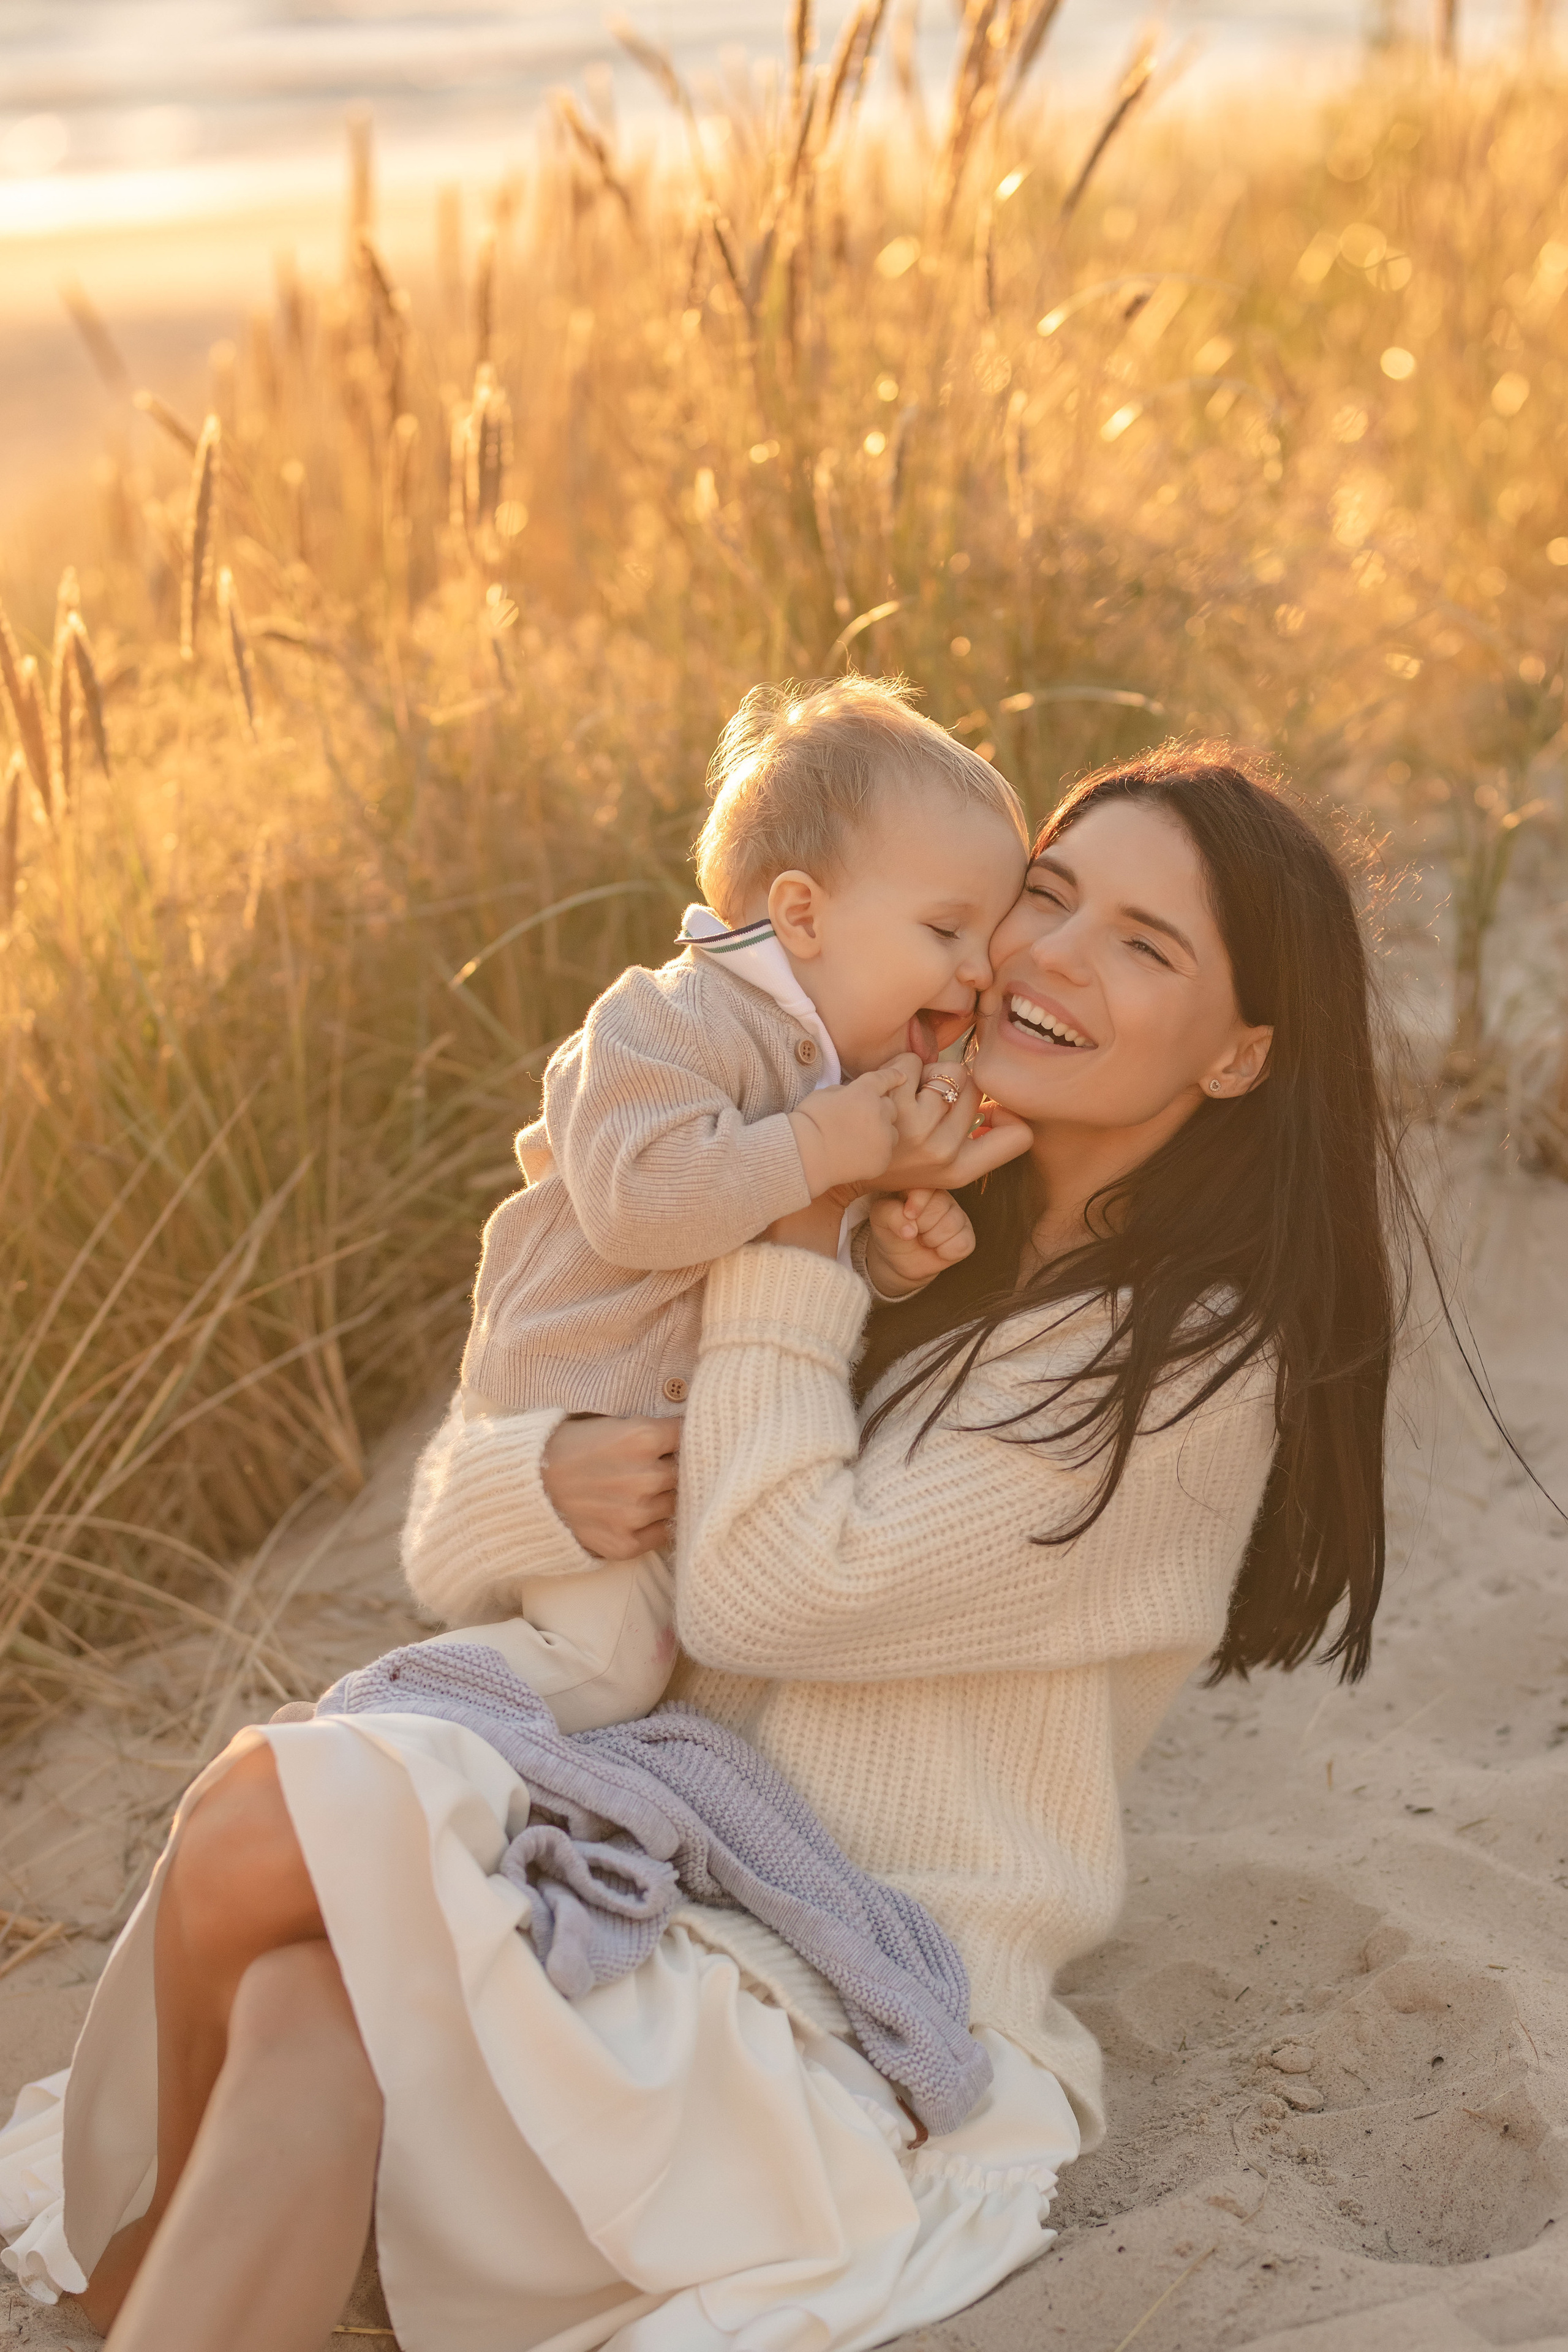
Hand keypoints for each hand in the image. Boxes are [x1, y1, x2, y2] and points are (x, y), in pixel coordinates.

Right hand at [541, 1414, 678, 1558]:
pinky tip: (634, 1513)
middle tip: (655, 1466)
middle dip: (674, 1468)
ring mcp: (637, 1514)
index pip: (688, 1434)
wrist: (523, 1488)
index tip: (673, 1441)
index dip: (680, 1438)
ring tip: (640, 1490)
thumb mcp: (607, 1422)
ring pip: (676, 1503)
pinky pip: (662, 1534)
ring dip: (665, 1497)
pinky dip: (654, 1525)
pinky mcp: (627, 1544)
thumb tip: (683, 1431)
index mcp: (642, 1437)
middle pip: (687, 1472)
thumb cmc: (564, 1447)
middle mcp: (645, 1476)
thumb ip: (646, 1429)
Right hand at [788, 1066, 905, 1194]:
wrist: (805, 1156)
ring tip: (860, 1139)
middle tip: (861, 1119)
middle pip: (891, 1107)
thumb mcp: (824, 1094)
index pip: (885, 1079)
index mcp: (864, 1092)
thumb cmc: (808, 1123)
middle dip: (880, 1110)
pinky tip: (858, 1154)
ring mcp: (884, 1137)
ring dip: (881, 1131)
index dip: (893, 1076)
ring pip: (892, 1130)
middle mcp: (879, 1112)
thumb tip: (853, 1094)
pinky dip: (876, 1151)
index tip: (902, 1076)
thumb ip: (845, 1091)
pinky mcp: (883, 1158)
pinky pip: (885, 1151)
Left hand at [864, 1189, 975, 1297]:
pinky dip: (946, 1252)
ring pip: (951, 1226)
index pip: (928, 1186)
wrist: (898, 1259)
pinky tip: (937, 1249)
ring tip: (923, 1239)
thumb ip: (891, 1215)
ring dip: (931, 1240)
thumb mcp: (880, 1219)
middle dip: (922, 1225)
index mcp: (921, 1184)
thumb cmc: (889, 1231)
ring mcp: (957, 1214)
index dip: (918, 1202)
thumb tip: (911, 1230)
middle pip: (939, 1207)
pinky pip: (963, 1244)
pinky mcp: (966, 1235)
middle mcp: (942, 1196)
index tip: (908, 1214)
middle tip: (914, 1230)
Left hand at [868, 1052, 1032, 1193]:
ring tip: (899, 1094)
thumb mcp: (932, 1168)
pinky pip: (911, 1061)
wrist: (827, 1159)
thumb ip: (967, 1143)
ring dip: (920, 1072)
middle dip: (951, 1079)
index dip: (1009, 1112)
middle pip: (975, 1086)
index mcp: (958, 1171)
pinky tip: (880, 1089)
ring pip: (943, 1069)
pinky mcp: (892, 1103)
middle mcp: (943, 1152)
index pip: (1018, 1137)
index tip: (986, 1107)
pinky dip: (895, 1066)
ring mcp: (918, 1128)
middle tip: (924, 1096)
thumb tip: (1001, 1109)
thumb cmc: (884, 1157)